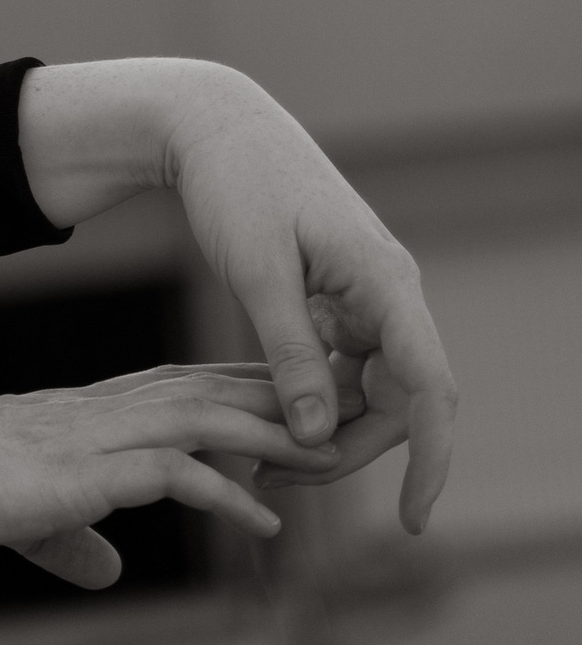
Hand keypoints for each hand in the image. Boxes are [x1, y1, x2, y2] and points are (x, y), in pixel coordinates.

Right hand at [0, 362, 326, 585]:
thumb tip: (109, 570)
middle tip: (345, 404)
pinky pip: (170, 476)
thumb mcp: (29, 516)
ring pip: (204, 420)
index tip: (306, 395)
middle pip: (211, 389)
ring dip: (273, 437)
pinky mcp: (82, 471)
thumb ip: (74, 538)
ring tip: (332, 456)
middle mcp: (104, 410)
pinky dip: (224, 494)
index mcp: (95, 412)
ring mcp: (95, 435)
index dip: (250, 389)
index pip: (188, 387)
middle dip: (283, 397)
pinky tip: (266, 519)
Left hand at [163, 69, 456, 532]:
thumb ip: (291, 353)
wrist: (212, 122)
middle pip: (394, 402)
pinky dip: (310, 396)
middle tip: (271, 477)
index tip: (414, 521)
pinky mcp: (337, 297)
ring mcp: (365, 295)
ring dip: (324, 429)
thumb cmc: (235, 183)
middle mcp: (388, 291)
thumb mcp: (257, 270)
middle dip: (344, 451)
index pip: (430, 387)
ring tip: (258, 456)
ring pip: (366, 390)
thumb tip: (319, 436)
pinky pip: (341, 366)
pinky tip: (267, 415)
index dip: (431, 460)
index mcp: (384, 280)